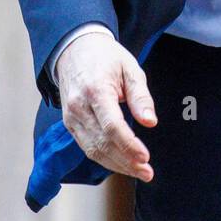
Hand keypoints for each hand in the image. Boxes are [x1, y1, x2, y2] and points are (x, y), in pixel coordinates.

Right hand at [56, 31, 157, 181]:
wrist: (75, 49)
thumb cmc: (105, 57)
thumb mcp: (130, 68)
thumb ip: (141, 96)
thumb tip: (150, 122)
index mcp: (95, 90)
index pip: (112, 126)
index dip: (129, 145)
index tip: (145, 157)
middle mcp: (79, 107)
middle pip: (102, 143)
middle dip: (126, 161)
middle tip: (147, 171)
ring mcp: (71, 118)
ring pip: (93, 150)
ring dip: (117, 165)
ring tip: (139, 172)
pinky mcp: (70, 124)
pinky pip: (87, 147)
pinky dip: (105, 159)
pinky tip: (121, 163)